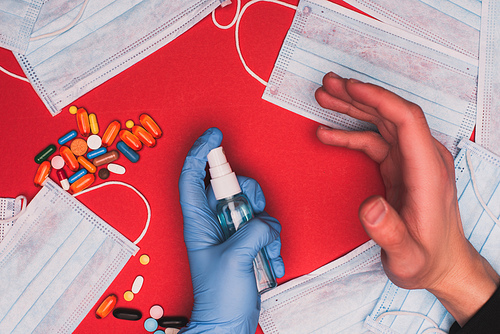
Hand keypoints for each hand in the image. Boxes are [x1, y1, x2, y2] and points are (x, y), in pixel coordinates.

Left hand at [178, 127, 283, 332]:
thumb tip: (263, 222)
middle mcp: (213, 223)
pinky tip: (269, 260)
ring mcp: (231, 232)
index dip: (200, 153)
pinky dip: (271, 239)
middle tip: (253, 211)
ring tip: (264, 247)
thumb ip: (251, 232)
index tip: (214, 137)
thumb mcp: (233, 260)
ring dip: (265, 222)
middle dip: (247, 193)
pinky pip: (263, 226)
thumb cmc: (218, 298)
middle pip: (229, 186)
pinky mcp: (246, 242)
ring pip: (250, 205)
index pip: (192, 177)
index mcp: (198, 223)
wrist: (228, 323)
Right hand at [315, 72, 498, 324]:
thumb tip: (369, 207)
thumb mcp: (407, 255)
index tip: (350, 87)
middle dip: (357, 96)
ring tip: (324, 97)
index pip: (407, 120)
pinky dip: (350, 134)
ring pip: (381, 123)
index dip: (378, 99)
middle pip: (390, 114)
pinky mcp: (400, 167)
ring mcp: (411, 161)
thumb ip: (388, 232)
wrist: (440, 266)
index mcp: (428, 171)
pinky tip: (329, 133)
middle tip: (328, 85)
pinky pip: (374, 141)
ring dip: (352, 109)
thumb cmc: (426, 259)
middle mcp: (423, 159)